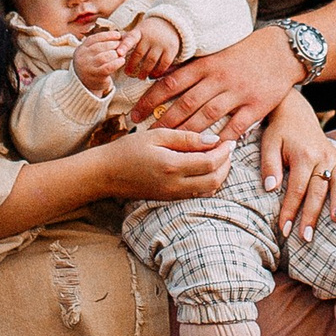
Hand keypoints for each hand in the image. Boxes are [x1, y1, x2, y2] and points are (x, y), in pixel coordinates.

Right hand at [73, 28, 128, 91]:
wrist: (85, 85)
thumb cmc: (93, 66)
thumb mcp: (92, 54)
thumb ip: (101, 44)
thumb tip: (120, 35)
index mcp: (81, 49)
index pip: (94, 38)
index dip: (107, 35)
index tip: (118, 34)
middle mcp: (82, 57)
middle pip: (99, 47)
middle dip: (113, 44)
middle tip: (122, 45)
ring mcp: (88, 67)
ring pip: (104, 57)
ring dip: (115, 54)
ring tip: (121, 54)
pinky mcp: (95, 76)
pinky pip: (108, 67)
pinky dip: (116, 63)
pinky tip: (122, 61)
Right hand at [101, 121, 237, 203]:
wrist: (105, 174)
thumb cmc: (128, 150)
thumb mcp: (156, 135)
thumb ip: (186, 138)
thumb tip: (213, 140)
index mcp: (172, 166)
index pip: (210, 162)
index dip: (224, 151)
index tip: (229, 140)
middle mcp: (175, 185)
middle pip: (214, 180)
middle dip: (227, 164)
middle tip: (228, 149)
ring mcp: (173, 195)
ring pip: (209, 190)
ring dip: (220, 174)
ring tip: (220, 157)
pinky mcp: (170, 199)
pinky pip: (198, 194)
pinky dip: (209, 182)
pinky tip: (206, 168)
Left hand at [123, 14, 185, 76]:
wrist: (171, 24)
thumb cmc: (149, 31)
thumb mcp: (139, 31)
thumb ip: (128, 40)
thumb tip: (114, 52)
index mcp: (139, 31)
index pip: (130, 38)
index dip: (124, 46)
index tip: (118, 53)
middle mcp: (150, 37)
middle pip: (139, 53)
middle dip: (132, 65)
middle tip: (128, 73)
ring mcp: (161, 43)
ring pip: (151, 60)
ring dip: (144, 71)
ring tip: (140, 77)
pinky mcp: (171, 49)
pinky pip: (163, 63)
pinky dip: (157, 71)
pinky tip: (153, 75)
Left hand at [131, 26, 299, 141]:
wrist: (281, 50)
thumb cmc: (245, 53)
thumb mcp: (216, 55)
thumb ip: (193, 70)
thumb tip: (163, 79)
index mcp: (206, 65)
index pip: (171, 83)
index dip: (150, 100)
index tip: (135, 114)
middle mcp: (219, 79)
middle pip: (185, 103)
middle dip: (164, 121)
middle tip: (147, 136)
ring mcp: (238, 93)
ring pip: (207, 116)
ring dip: (187, 132)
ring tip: (171, 146)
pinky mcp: (256, 106)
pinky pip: (236, 126)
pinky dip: (222, 139)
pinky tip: (208, 150)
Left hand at [259, 92, 335, 239]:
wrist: (294, 112)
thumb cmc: (279, 132)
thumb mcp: (268, 145)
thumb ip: (270, 166)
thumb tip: (271, 189)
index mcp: (303, 155)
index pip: (296, 189)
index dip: (290, 210)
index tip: (285, 229)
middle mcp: (321, 157)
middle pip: (318, 191)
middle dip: (312, 215)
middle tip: (307, 237)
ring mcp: (333, 157)